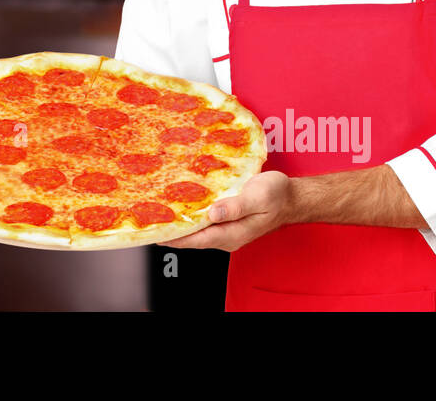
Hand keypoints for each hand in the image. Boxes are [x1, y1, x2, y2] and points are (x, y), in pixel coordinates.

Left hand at [161, 171, 296, 251]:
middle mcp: (224, 234)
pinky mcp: (224, 218)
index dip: (172, 237)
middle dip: (169, 229)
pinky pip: (202, 219)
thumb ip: (235, 207)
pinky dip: (188, 213)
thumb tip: (213, 213)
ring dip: (177, 221)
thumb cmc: (276, 196)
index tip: (152, 231)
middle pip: (190, 237)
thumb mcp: (258, 198)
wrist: (290, 196)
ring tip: (154, 210)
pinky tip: (177, 202)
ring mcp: (224, 228)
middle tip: (145, 218)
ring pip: (194, 228)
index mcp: (231, 234)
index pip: (194, 240)